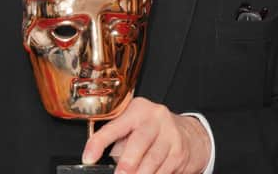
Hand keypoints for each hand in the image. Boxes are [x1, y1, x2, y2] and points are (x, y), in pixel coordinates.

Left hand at [82, 97, 210, 173]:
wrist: (189, 134)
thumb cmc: (153, 129)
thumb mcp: (135, 123)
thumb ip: (120, 137)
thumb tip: (101, 156)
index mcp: (138, 109)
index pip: (116, 125)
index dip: (100, 141)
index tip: (88, 158)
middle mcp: (155, 118)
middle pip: (139, 142)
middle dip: (127, 163)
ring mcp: (170, 135)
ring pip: (152, 160)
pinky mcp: (179, 152)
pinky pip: (163, 170)